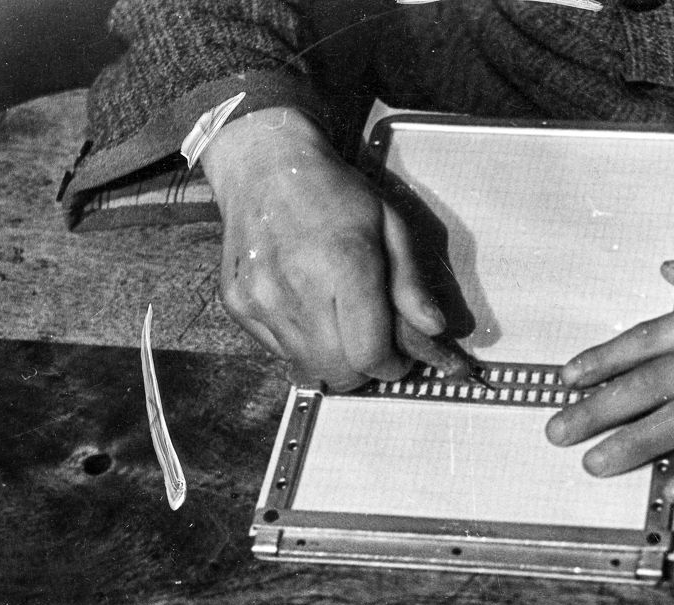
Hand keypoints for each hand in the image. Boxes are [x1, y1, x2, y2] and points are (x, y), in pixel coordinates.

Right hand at [201, 107, 447, 389]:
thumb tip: (435, 328)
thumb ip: (411, 283)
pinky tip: (311, 311)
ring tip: (344, 327)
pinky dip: (302, 344)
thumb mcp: (390, 225)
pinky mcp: (239, 304)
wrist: (266, 164)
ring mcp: (262, 299)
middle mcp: (298, 288)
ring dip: (333, 360)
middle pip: (338, 372)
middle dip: (364, 370)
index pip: (370, 354)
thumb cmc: (334, 192)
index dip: (391, 368)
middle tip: (374, 348)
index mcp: (344, 265)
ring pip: (307, 366)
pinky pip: (278, 350)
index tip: (399, 361)